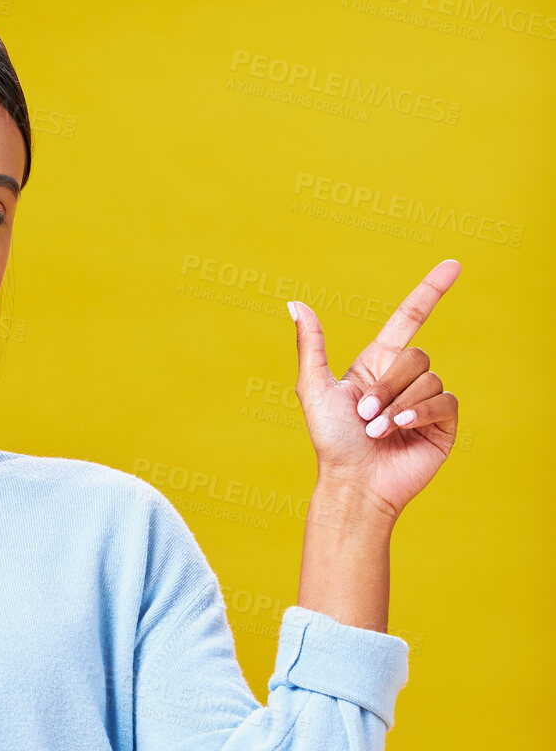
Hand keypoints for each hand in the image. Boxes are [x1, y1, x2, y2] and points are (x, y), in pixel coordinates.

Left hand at [290, 259, 460, 521]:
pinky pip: (445, 400)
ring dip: (398, 405)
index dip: (431, 292)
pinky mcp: (443, 425)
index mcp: (378, 366)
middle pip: (416, 356)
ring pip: (429, 378)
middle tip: (364, 417)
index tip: (454, 265)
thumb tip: (296, 303)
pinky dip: (420, 412)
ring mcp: (425, 403)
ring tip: (377, 432)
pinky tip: (402, 429)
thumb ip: (311, 345)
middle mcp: (404, 381)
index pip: (410, 319)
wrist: (352, 484)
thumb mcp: (315, 389)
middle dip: (387, 385)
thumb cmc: (331, 442)